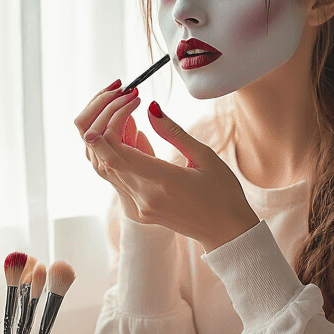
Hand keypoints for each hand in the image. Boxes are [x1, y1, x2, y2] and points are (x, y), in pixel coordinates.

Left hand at [77, 89, 258, 252]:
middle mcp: (144, 197)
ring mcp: (139, 206)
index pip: (116, 151)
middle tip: (125, 105)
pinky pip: (120, 179)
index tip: (128, 102)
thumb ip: (173, 132)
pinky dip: (120, 156)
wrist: (227, 231)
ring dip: (110, 141)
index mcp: (162, 181)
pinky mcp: (140, 210)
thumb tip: (150, 108)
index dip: (112, 123)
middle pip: (106, 158)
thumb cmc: (223, 193)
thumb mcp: (205, 156)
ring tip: (131, 117)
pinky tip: (136, 138)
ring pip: (108, 169)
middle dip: (107, 126)